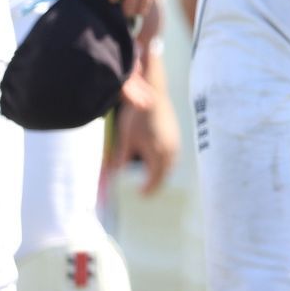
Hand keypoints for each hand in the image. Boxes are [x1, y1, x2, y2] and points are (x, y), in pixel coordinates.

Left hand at [110, 62, 178, 194]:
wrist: (153, 93)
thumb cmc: (136, 118)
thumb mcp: (124, 141)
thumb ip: (121, 162)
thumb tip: (113, 180)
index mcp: (158, 155)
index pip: (154, 183)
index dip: (144, 192)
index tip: (136, 197)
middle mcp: (171, 151)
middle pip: (164, 176)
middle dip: (153, 184)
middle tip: (142, 191)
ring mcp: (175, 143)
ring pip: (169, 166)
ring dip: (159, 174)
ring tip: (148, 178)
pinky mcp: (175, 136)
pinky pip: (171, 156)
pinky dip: (163, 163)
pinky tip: (153, 161)